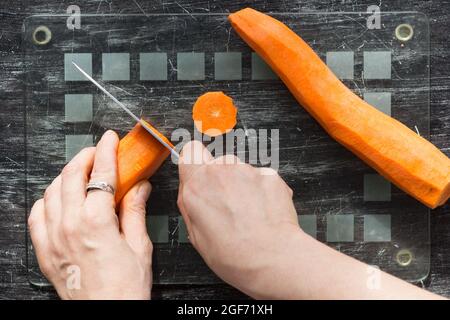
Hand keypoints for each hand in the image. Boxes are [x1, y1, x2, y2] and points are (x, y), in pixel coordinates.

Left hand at [28, 131, 152, 299]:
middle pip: (71, 176)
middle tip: (97, 152)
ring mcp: (53, 238)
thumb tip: (140, 187)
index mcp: (96, 222)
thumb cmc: (125, 287)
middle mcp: (69, 225)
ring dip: (65, 176)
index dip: (106, 151)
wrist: (107, 314)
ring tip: (80, 174)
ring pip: (50, 191)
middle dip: (84, 157)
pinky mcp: (45, 251)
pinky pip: (36, 215)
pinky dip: (46, 200)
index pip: (100, 174)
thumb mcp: (139, 246)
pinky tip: (58, 200)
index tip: (109, 139)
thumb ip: (135, 211)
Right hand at [177, 141, 301, 297]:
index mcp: (196, 185)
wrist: (272, 258)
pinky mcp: (270, 174)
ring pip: (242, 171)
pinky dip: (264, 191)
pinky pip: (263, 178)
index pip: (190, 151)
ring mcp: (247, 171)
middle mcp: (220, 172)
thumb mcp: (196, 235)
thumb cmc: (235, 254)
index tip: (200, 171)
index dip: (196, 161)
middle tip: (229, 206)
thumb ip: (191, 204)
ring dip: (245, 186)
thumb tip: (191, 193)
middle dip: (223, 180)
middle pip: (218, 164)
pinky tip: (264, 212)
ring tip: (249, 214)